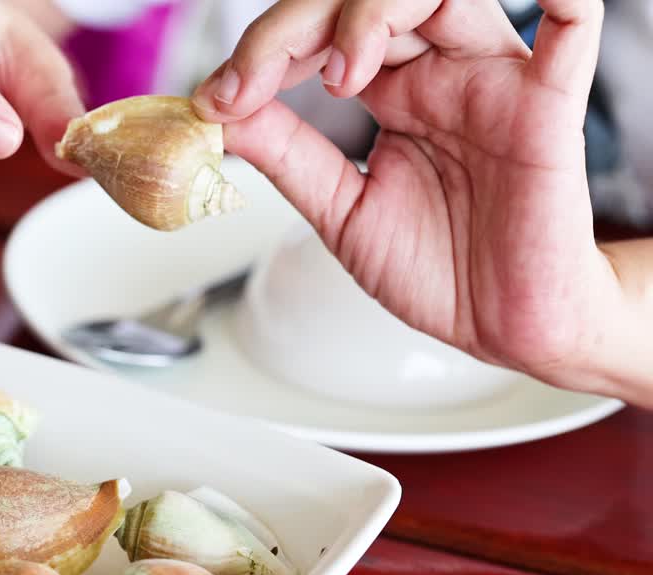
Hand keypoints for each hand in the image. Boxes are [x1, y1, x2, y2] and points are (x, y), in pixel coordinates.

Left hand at [190, 0, 638, 396]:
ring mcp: (493, 81)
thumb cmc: (441, 271)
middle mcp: (442, 72)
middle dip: (296, 28)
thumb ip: (287, 153)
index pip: (323, 32)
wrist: (504, 330)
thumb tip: (217, 110)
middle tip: (251, 81)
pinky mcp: (547, 107)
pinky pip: (572, 23)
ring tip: (338, 74)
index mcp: (395, 90)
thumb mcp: (341, 209)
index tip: (216, 100)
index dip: (263, 51)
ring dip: (370, 14)